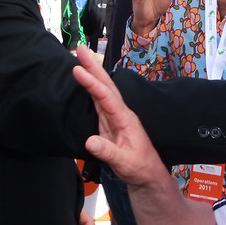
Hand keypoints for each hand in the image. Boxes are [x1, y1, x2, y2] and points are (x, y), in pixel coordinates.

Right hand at [72, 47, 172, 189]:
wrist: (147, 175)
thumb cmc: (139, 168)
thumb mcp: (124, 163)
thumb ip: (108, 152)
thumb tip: (90, 142)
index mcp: (125, 119)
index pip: (106, 97)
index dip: (92, 83)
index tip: (78, 70)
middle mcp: (121, 113)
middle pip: (106, 85)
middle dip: (93, 66)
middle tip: (80, 49)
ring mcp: (115, 117)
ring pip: (102, 90)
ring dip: (91, 73)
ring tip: (80, 57)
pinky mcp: (110, 122)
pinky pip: (99, 100)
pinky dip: (91, 87)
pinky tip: (85, 79)